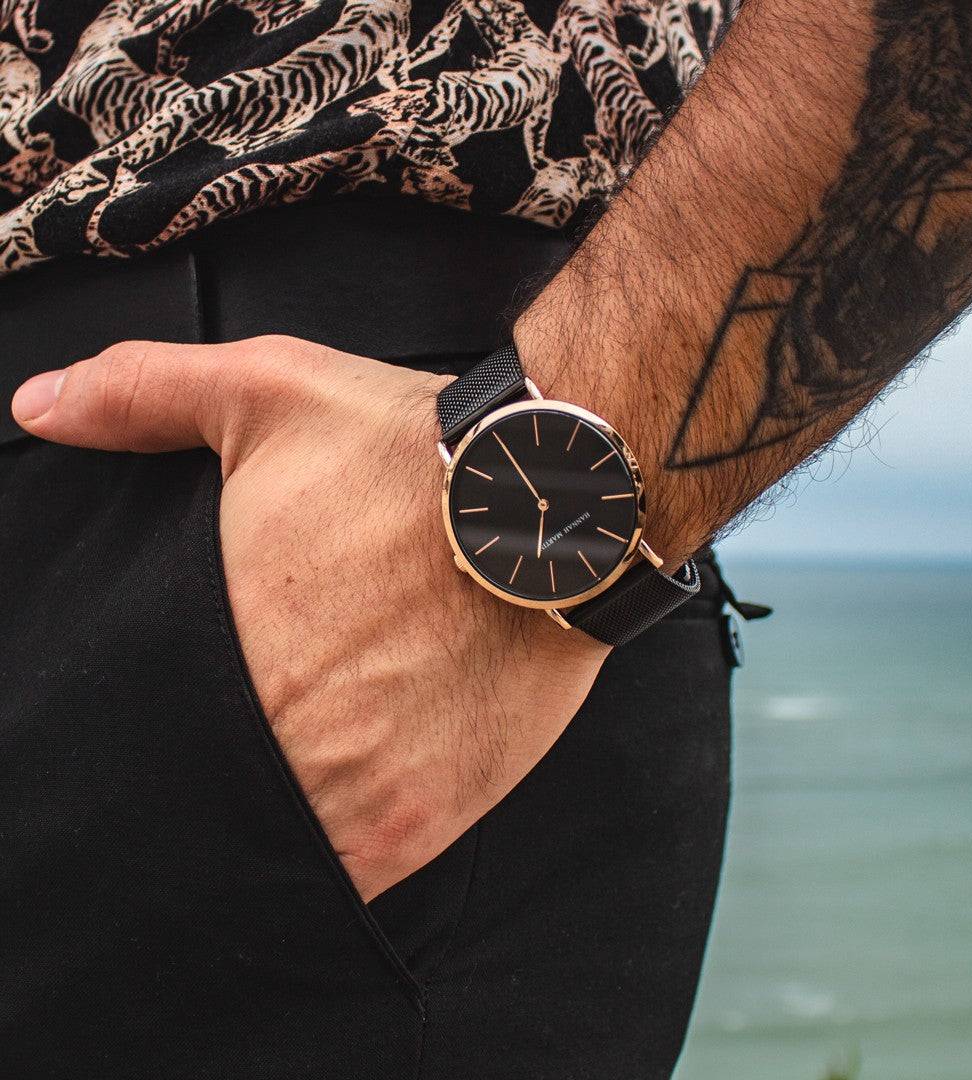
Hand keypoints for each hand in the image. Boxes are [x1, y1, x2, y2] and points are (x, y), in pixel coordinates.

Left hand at [11, 337, 608, 898]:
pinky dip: (325, 869)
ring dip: (260, 829)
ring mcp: (353, 789)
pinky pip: (345, 885)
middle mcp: (280, 732)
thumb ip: (144, 392)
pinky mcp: (421, 820)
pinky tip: (326, 825)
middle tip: (234, 742)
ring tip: (281, 784)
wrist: (559, 502)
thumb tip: (39, 406)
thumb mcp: (273, 391)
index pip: (140, 729)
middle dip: (201, 777)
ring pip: (268, 850)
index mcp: (225, 640)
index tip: (159, 725)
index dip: (142, 735)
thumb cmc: (419, 452)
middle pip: (203, 793)